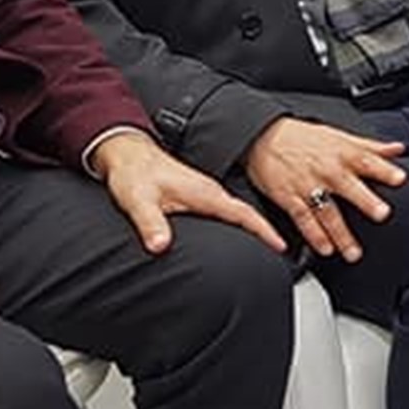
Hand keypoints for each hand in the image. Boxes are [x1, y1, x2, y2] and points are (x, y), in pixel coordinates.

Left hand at [95, 129, 282, 253]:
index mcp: (203, 193)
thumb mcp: (139, 201)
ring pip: (236, 212)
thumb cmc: (133, 174)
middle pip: (246, 215)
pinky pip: (225, 212)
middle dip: (266, 233)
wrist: (127, 155)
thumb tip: (160, 245)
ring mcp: (204, 193)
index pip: (243, 213)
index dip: (264, 230)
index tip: (280, 245)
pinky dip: (238, 223)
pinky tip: (236, 234)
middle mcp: (209, 192)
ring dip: (253, 227)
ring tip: (266, 247)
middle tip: (281, 253)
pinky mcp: (197, 195)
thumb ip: (150, 223)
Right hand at [242, 120, 408, 259]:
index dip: (384, 169)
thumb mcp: (338, 135)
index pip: (367, 160)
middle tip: (382, 214)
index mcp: (342, 153)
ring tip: (353, 253)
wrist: (262, 136)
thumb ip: (370, 146)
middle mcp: (327, 170)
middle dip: (366, 200)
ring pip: (327, 212)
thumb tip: (398, 149)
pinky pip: (303, 219)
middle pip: (349, 187)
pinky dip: (313, 235)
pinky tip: (325, 249)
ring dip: (341, 234)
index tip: (400, 178)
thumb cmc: (303, 137)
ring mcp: (307, 185)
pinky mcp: (289, 198)